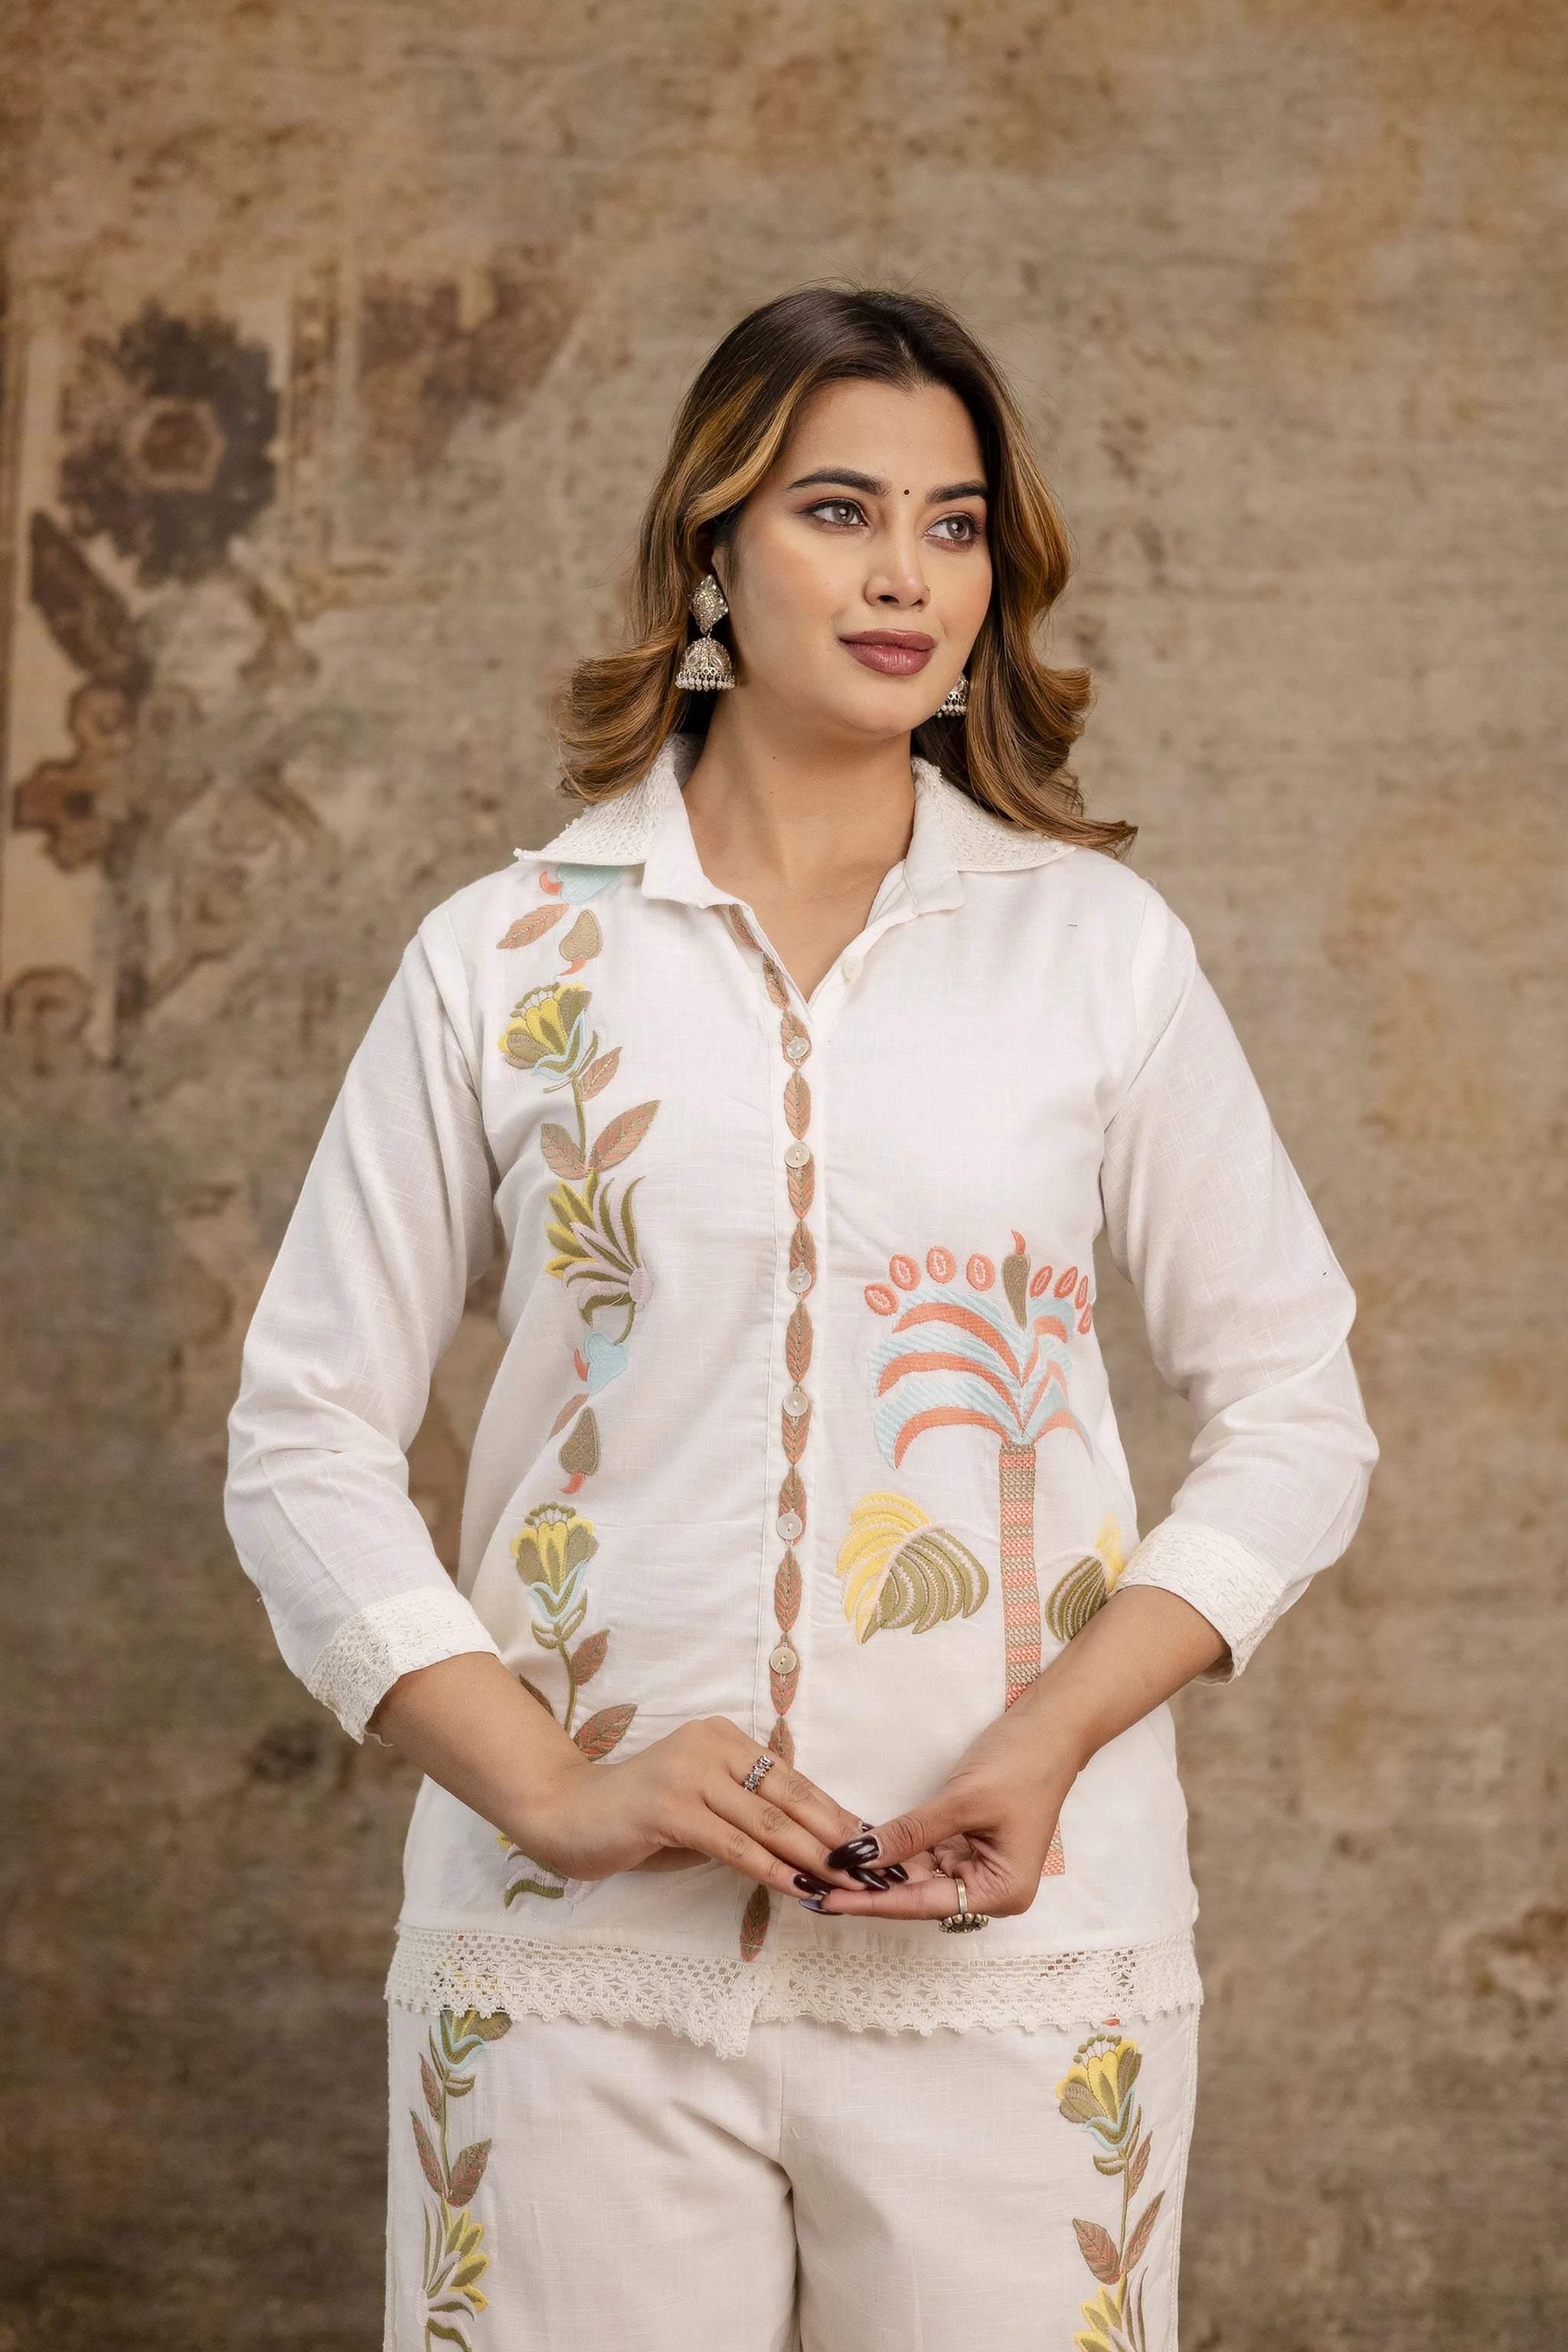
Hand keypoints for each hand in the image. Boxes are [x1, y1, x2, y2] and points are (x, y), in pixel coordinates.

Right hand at [371, 1656, 902, 1905]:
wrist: (563, 1814)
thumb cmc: (635, 1816)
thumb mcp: (699, 1804)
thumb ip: (743, 1813)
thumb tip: (809, 1843)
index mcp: (723, 1737)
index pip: (792, 1779)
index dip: (834, 1813)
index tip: (869, 1843)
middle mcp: (711, 1745)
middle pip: (789, 1797)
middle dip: (835, 1837)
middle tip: (874, 1869)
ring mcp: (690, 1773)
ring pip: (769, 1824)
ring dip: (814, 1859)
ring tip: (849, 1886)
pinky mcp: (671, 1808)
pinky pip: (736, 1846)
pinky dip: (774, 1871)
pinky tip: (800, 1889)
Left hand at [810, 1585, 1229, 1920]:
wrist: (1051, 1726)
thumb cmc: (1022, 1763)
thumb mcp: (961, 1801)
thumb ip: (909, 1833)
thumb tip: (855, 1858)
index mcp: (1002, 1891)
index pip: (923, 1902)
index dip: (872, 1901)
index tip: (828, 1900)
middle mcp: (990, 1888)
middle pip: (918, 1892)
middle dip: (870, 1884)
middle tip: (814, 1882)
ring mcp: (979, 1866)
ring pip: (917, 1873)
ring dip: (877, 1866)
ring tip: (826, 1865)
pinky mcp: (967, 1843)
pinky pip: (924, 1852)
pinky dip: (893, 1847)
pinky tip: (856, 1846)